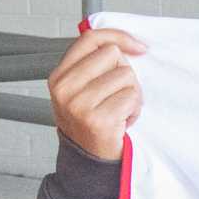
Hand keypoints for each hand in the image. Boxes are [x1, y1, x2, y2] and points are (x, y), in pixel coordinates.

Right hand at [47, 27, 146, 160]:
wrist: (90, 161)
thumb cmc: (93, 122)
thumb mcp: (84, 90)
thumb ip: (96, 66)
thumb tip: (128, 44)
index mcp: (59, 76)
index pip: (90, 38)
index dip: (119, 37)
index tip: (139, 47)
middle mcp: (64, 88)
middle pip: (113, 55)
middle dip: (126, 73)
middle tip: (119, 95)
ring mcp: (78, 104)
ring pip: (126, 76)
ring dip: (132, 94)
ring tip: (120, 111)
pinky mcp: (97, 119)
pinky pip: (132, 97)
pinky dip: (135, 110)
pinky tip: (123, 122)